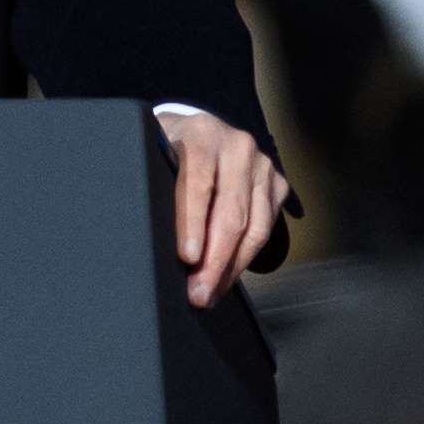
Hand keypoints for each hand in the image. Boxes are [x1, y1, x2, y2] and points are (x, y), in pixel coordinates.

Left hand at [165, 111, 285, 307]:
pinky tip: (226, 275)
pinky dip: (246, 258)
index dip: (193, 225)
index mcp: (201, 136)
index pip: (198, 184)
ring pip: (255, 228)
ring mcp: (262, 166)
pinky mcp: (277, 184)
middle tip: (198, 293)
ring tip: (211, 292)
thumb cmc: (171, 148)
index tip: (187, 257)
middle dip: (214, 261)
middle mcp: (237, 148)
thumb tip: (145, 227)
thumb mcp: (154, 152)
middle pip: (231, 214)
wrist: (202, 130)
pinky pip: (266, 229)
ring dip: (232, 267)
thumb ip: (153, 180)